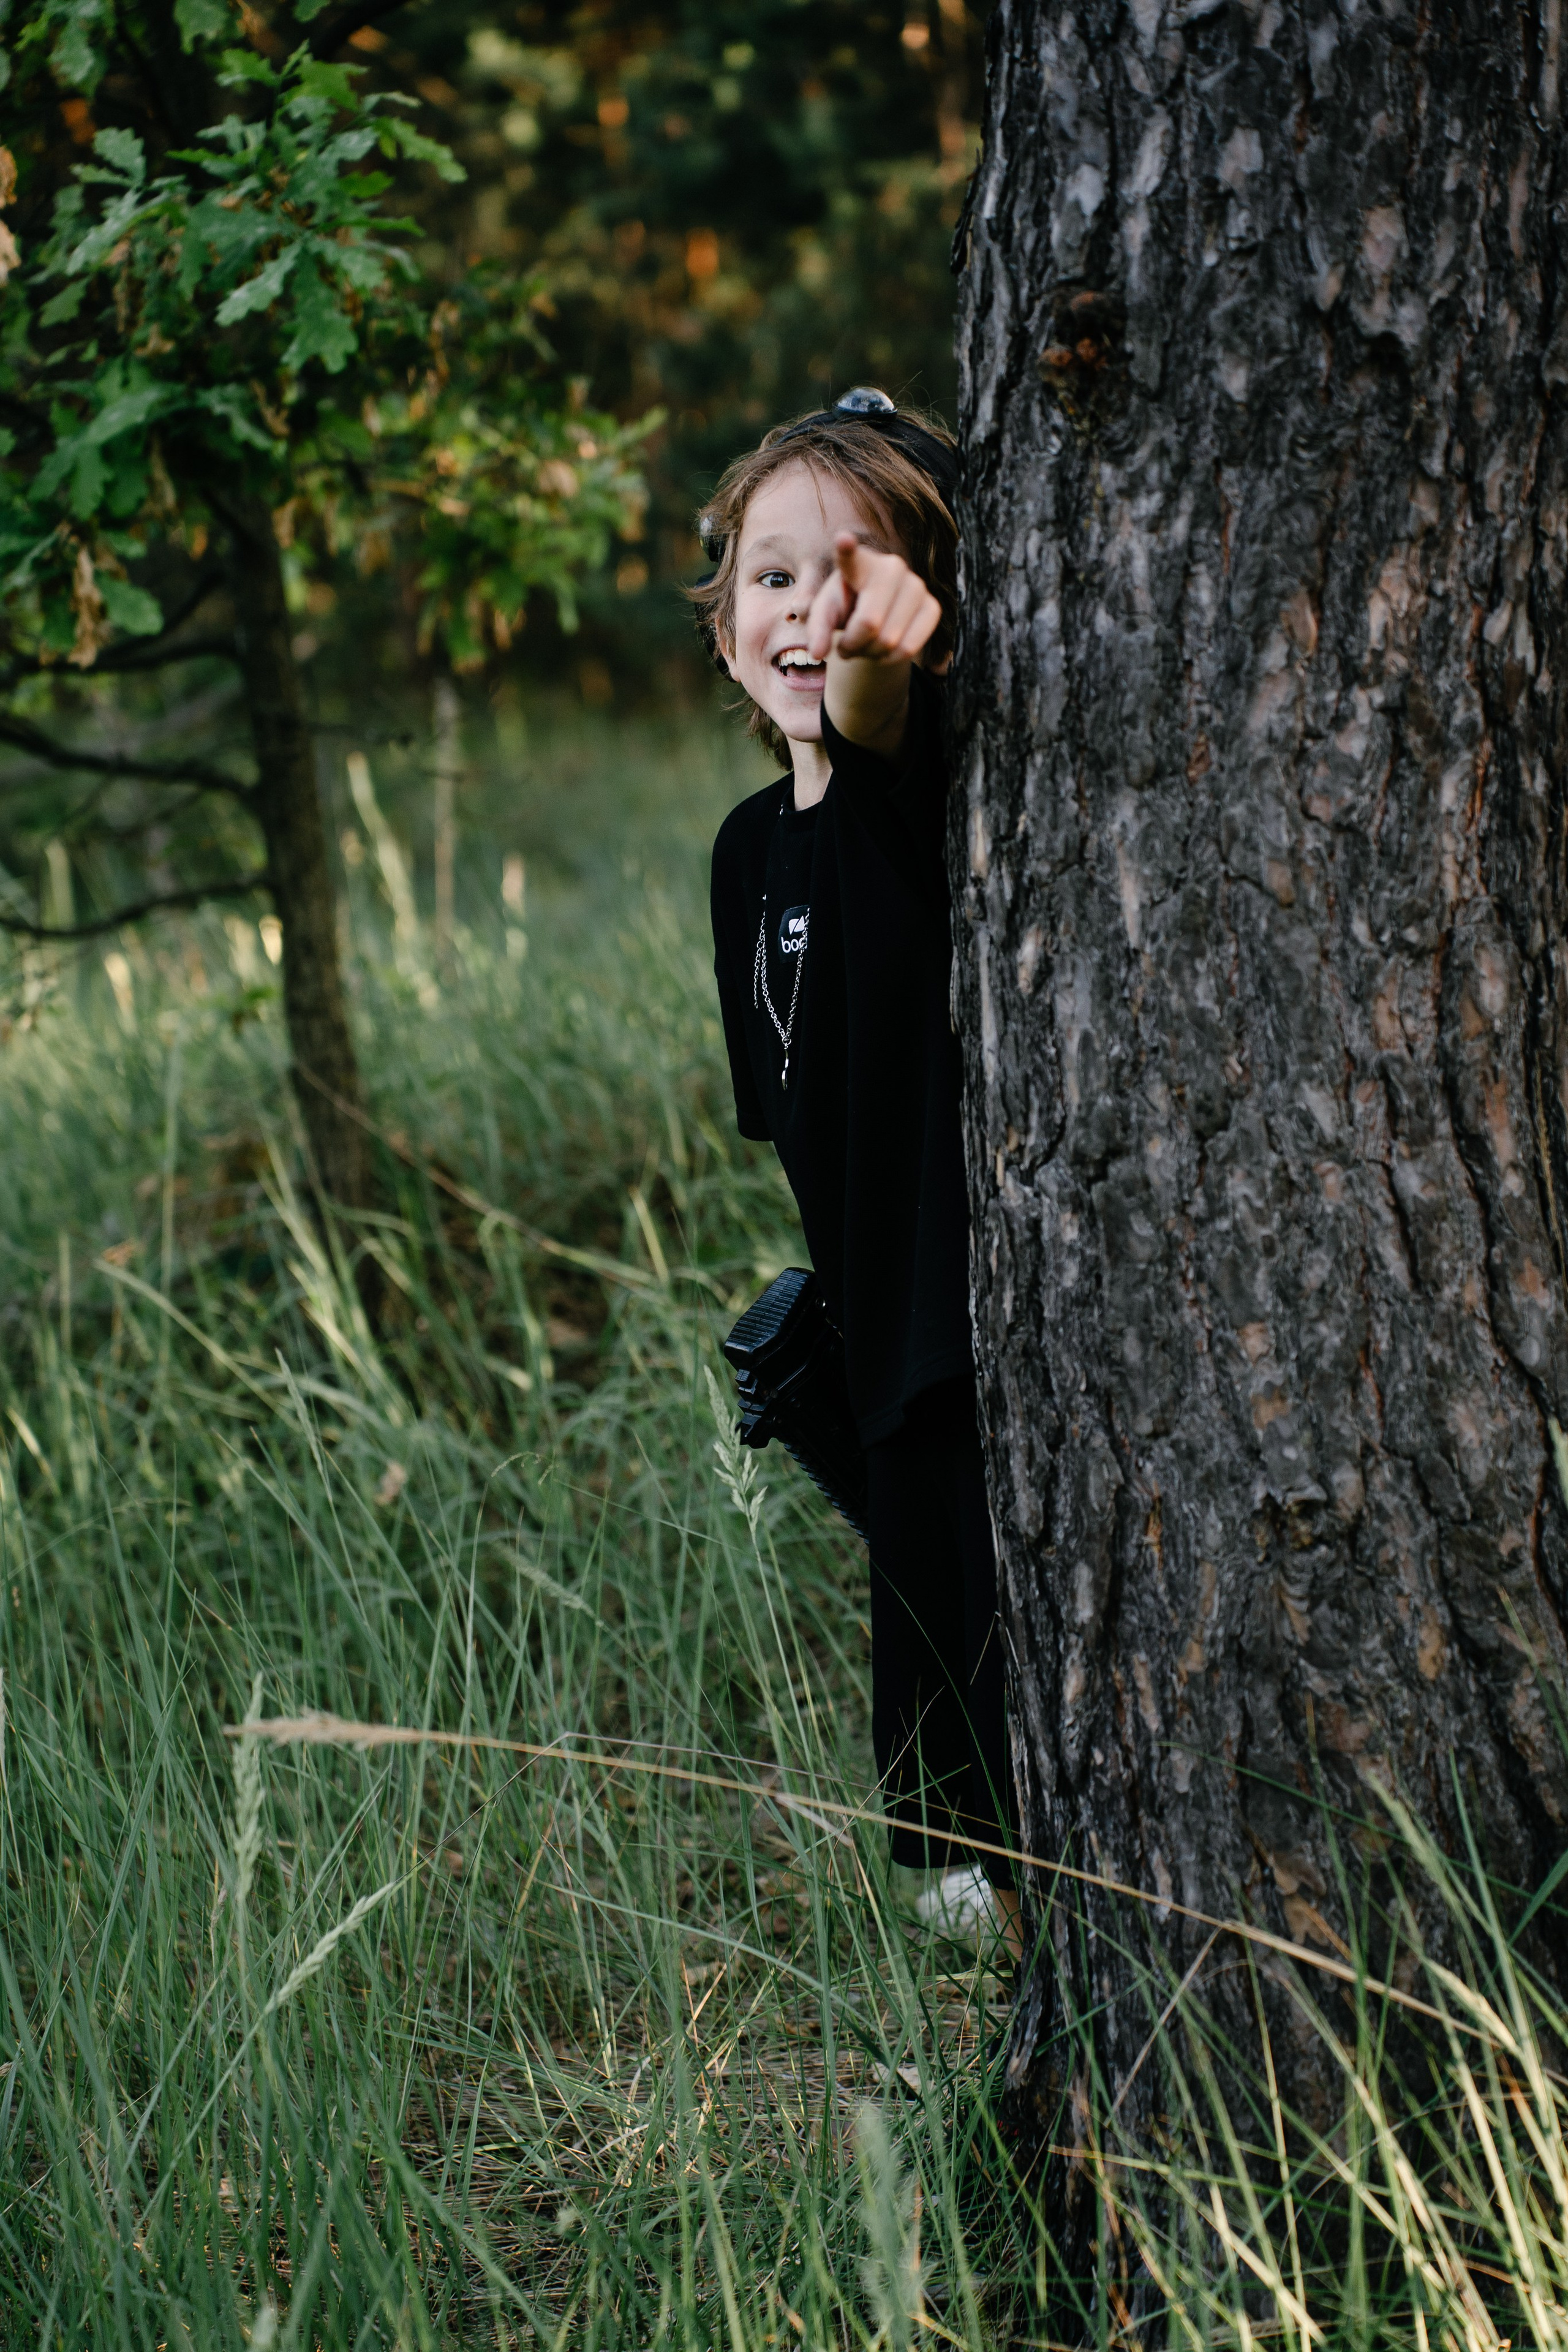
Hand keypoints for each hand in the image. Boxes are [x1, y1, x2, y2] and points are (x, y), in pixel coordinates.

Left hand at [806, 533, 943, 759]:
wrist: (876, 614)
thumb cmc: (845, 608)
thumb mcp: (825, 616)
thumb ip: (817, 631)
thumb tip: (816, 654)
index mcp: (859, 563)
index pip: (850, 555)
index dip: (846, 549)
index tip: (843, 540)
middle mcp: (892, 567)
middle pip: (870, 623)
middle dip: (854, 645)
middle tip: (846, 644)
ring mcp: (916, 585)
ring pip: (890, 640)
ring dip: (871, 654)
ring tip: (865, 644)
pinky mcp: (932, 606)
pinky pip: (908, 648)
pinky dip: (891, 659)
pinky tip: (883, 649)